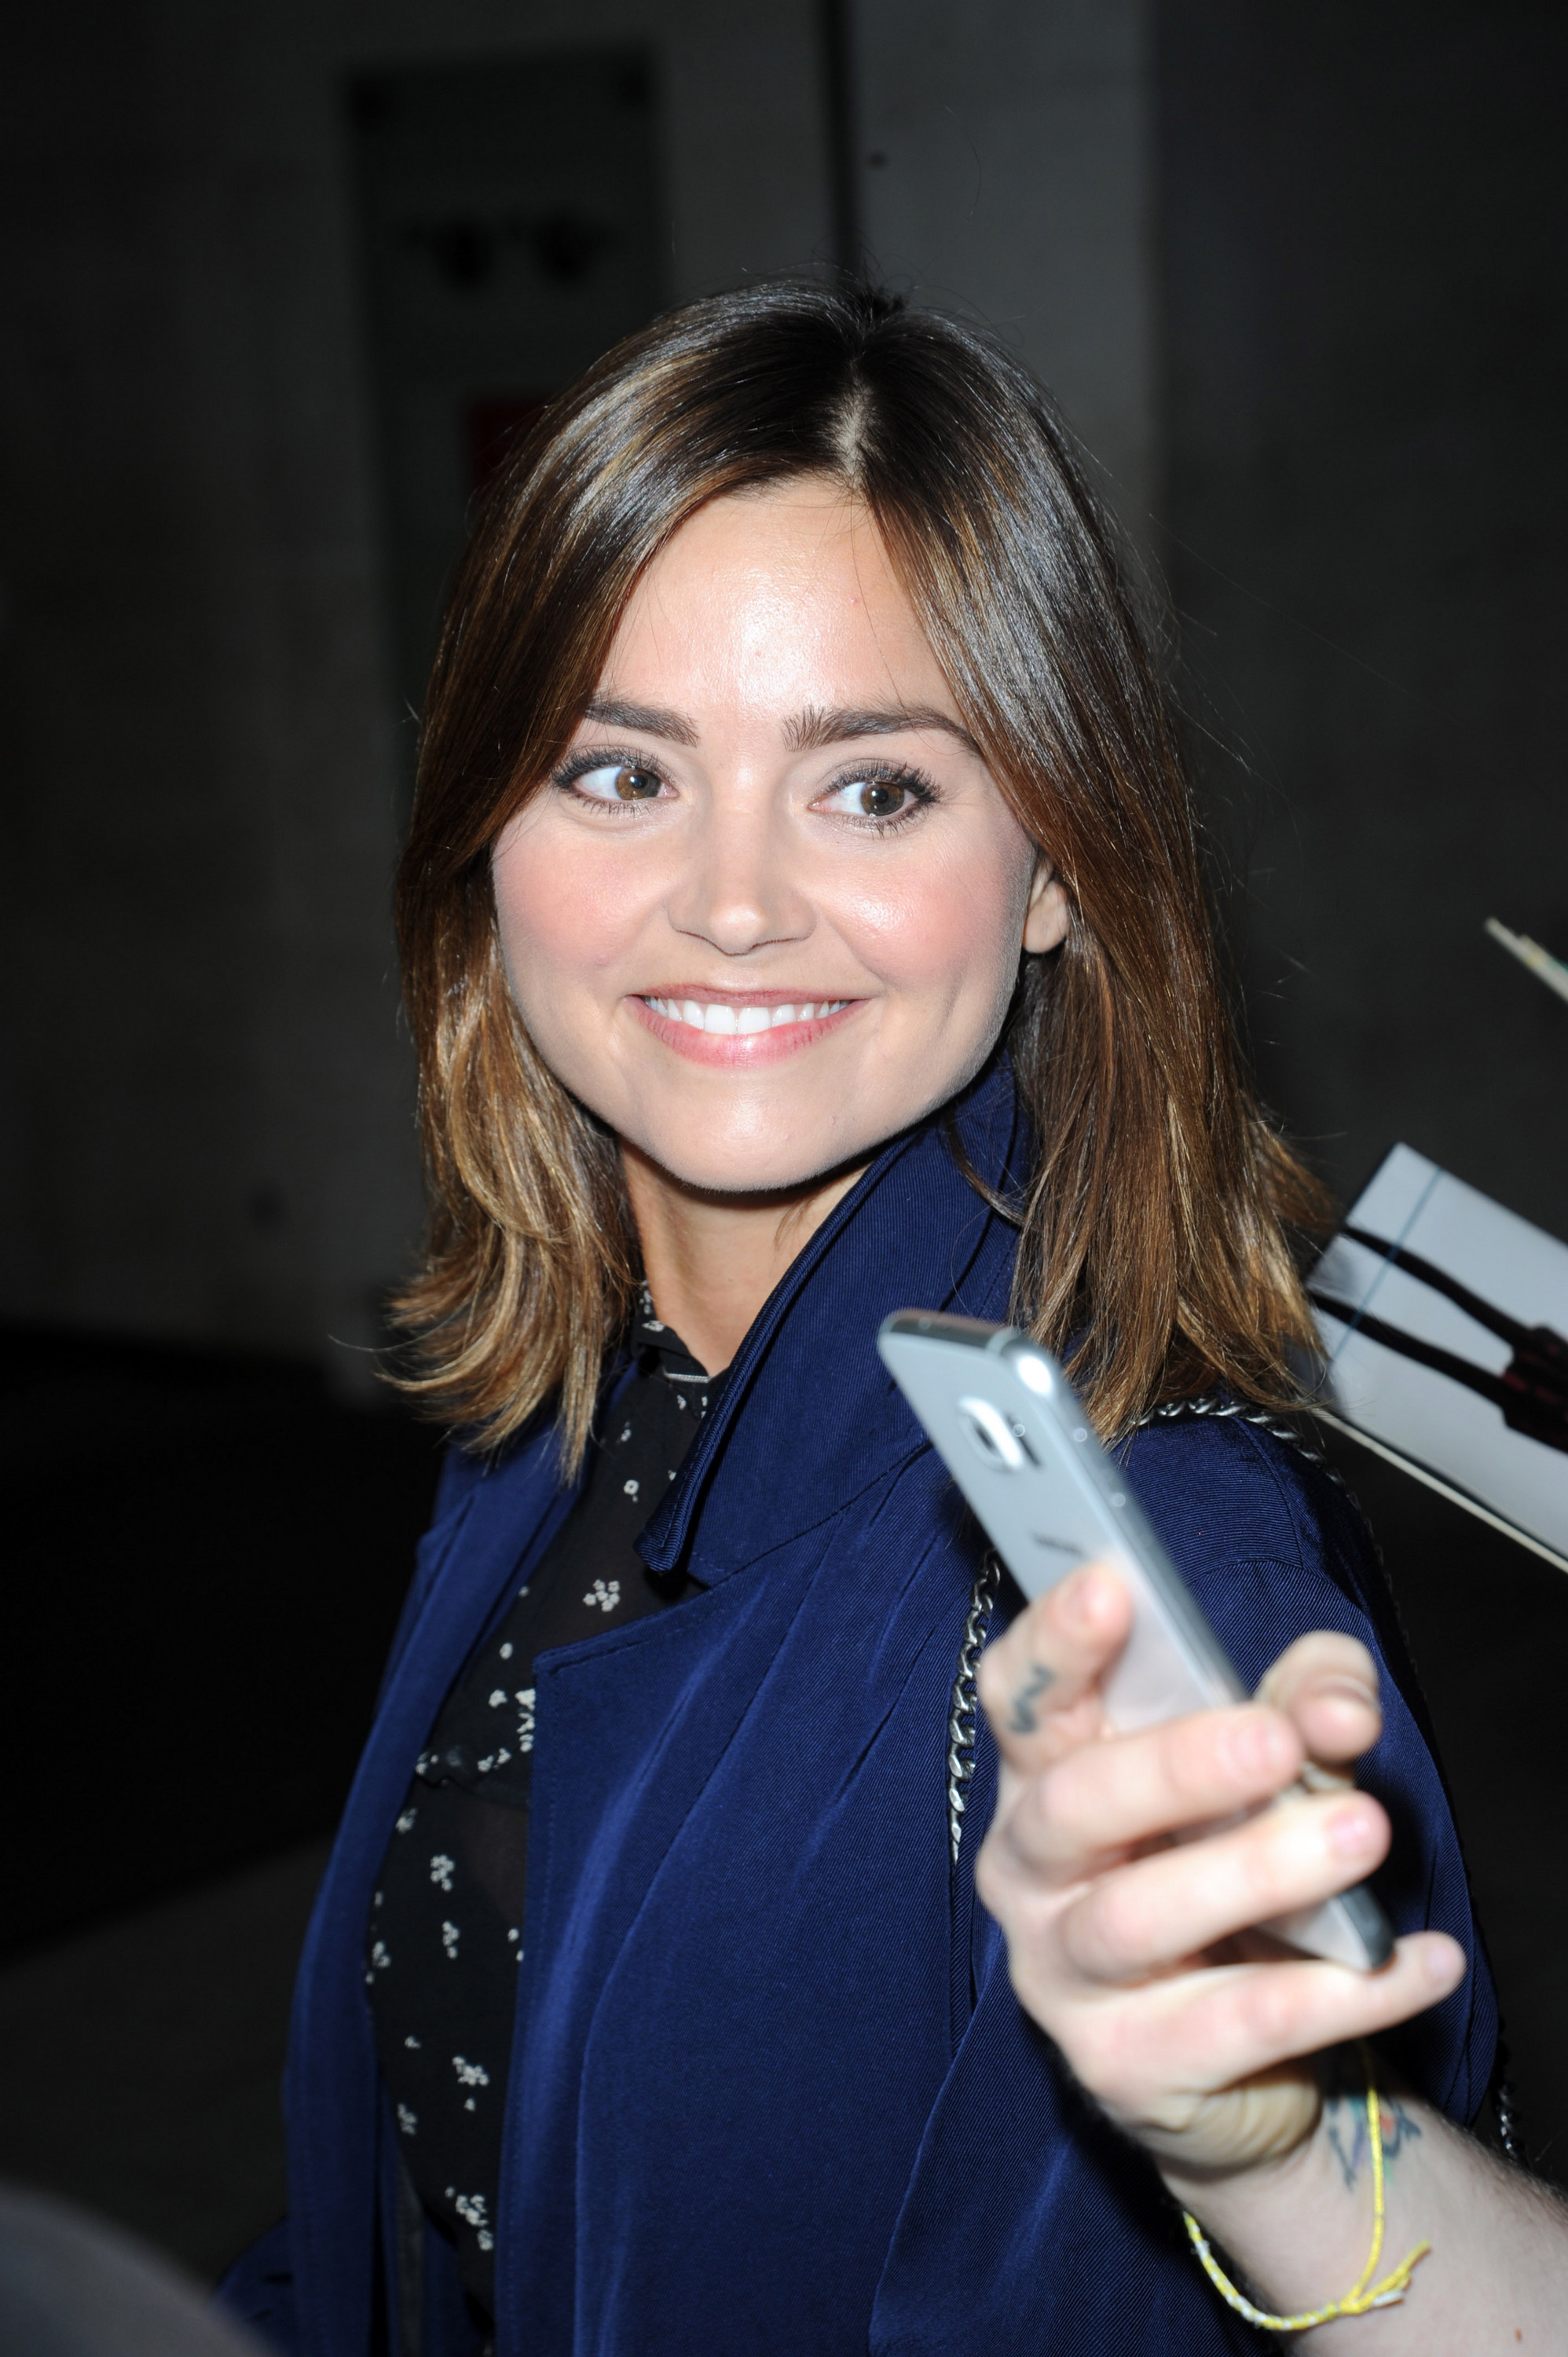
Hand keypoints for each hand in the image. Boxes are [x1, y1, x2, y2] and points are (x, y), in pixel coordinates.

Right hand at [974, 1563, 1466, 2184]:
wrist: (1237, 2058)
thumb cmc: (1230, 1866)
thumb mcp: (1274, 1767)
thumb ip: (1307, 1706)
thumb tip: (1343, 1707)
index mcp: (1048, 1771)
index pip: (1022, 1694)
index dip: (1056, 1640)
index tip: (1114, 1587)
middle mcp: (1029, 1868)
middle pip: (1073, 1802)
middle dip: (1176, 1765)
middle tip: (1279, 1743)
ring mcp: (1062, 1972)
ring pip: (1137, 1917)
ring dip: (1255, 1873)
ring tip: (1360, 1838)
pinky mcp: (1122, 2067)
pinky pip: (1228, 2024)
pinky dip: (1333, 1994)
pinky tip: (1415, 1961)